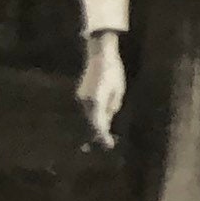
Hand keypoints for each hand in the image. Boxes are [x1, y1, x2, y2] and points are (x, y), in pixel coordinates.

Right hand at [78, 32, 123, 149]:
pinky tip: (100, 118)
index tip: (109, 145)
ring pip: (88, 116)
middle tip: (107, 143)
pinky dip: (93, 115)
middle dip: (98, 133)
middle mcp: (85, 102)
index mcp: (97, 101)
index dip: (103, 136)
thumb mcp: (119, 90)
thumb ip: (113, 106)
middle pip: (91, 123)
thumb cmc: (114, 71)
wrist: (100, 55)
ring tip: (104, 133)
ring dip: (96, 124)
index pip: (98, 124)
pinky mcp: (80, 94)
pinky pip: (87, 109)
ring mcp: (80, 98)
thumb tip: (107, 118)